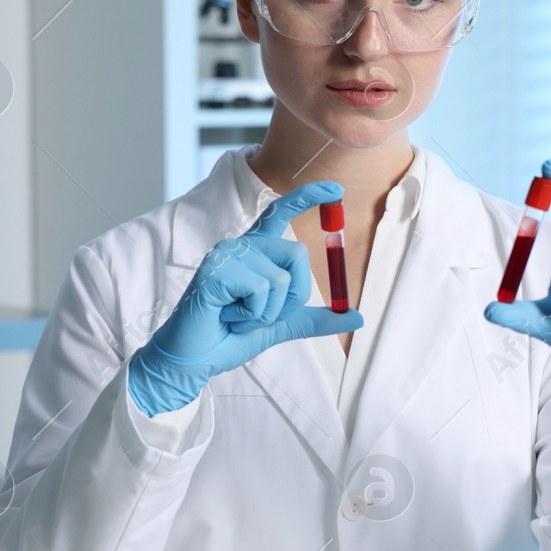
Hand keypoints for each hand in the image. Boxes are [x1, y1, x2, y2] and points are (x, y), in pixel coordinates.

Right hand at [127, 181, 363, 416]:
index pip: (280, 213)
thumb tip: (357, 317)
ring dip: (267, 313)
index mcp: (254, 252)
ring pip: (282, 279)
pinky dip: (252, 315)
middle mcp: (241, 246)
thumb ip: (313, 318)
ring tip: (237, 317)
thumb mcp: (279, 326)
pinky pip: (261, 290)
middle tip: (260, 315)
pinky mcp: (216, 269)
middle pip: (298, 254)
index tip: (334, 190)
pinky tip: (227, 316)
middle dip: (292, 297)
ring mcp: (226, 254)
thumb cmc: (227, 337)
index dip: (308, 198)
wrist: (194, 360)